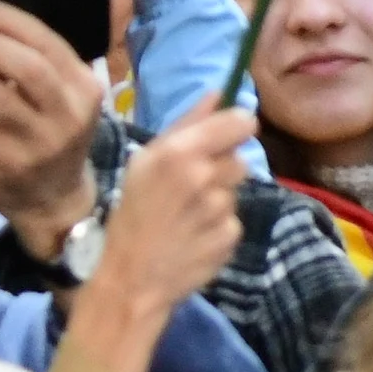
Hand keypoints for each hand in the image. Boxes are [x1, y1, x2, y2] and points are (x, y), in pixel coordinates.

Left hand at [0, 1, 108, 250]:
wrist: (55, 197)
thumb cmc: (51, 130)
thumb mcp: (64, 97)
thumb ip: (40, 63)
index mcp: (85, 89)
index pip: (48, 44)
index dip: (6, 21)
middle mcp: (68, 117)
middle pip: (28, 69)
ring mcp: (38, 146)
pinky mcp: (8, 168)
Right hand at [87, 94, 256, 334]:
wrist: (131, 279)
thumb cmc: (132, 214)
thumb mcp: (145, 162)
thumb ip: (186, 124)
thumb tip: (217, 92)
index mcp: (181, 152)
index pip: (241, 121)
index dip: (236, 127)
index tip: (225, 136)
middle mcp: (206, 177)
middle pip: (240, 157)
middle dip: (221, 168)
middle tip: (191, 185)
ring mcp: (221, 209)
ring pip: (235, 190)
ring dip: (218, 197)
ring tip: (187, 214)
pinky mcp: (231, 236)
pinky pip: (233, 220)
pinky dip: (218, 226)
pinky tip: (194, 236)